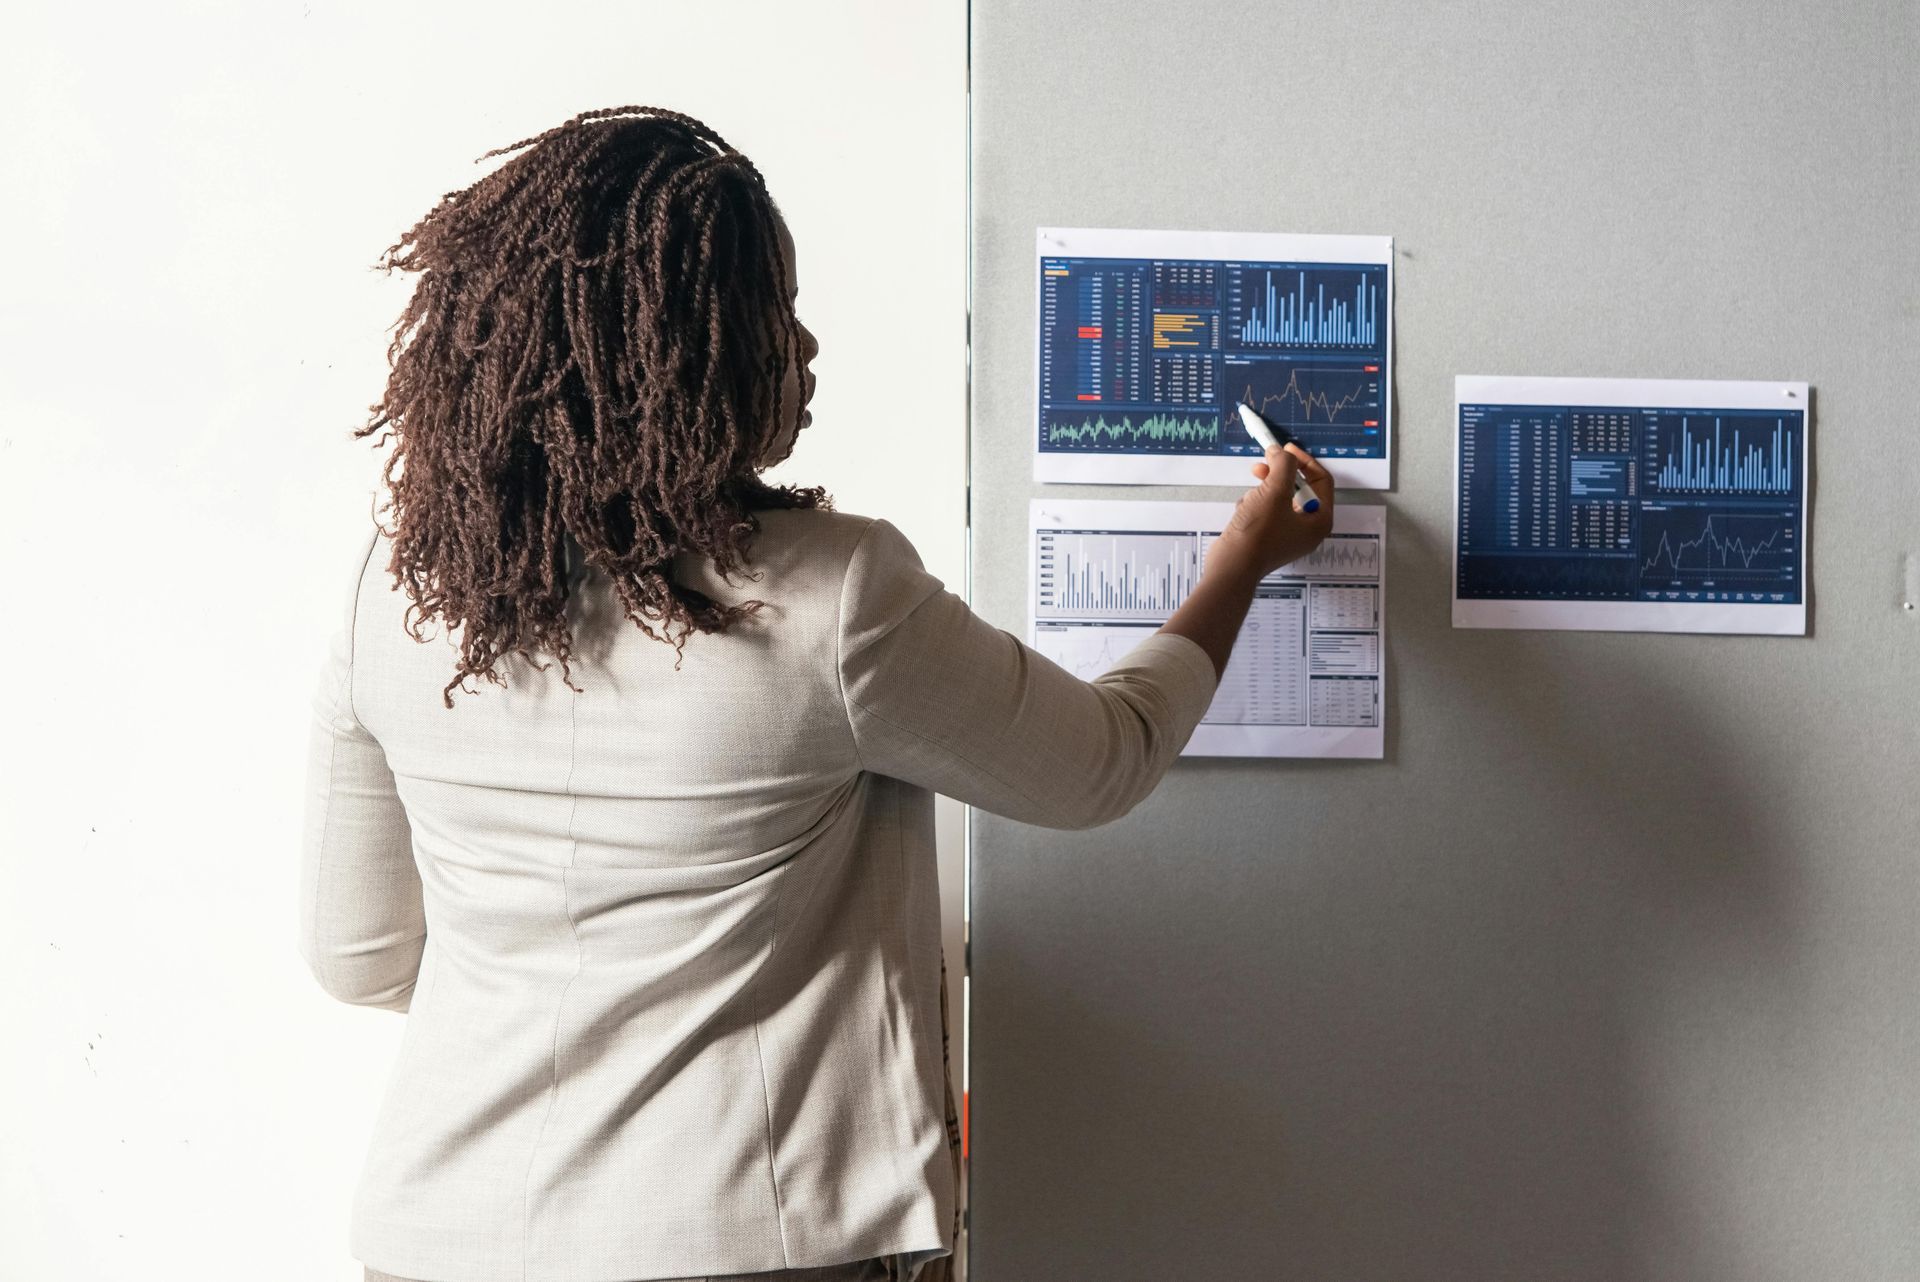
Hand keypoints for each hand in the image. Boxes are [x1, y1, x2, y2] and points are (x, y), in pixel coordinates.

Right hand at [1208, 443, 1334, 583]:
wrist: (1232, 567)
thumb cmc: (1258, 534)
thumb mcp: (1274, 491)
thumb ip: (1283, 465)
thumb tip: (1281, 452)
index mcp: (1319, 520)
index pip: (1321, 481)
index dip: (1304, 461)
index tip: (1286, 449)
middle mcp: (1308, 529)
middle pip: (1299, 488)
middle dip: (1279, 475)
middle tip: (1262, 464)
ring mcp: (1288, 535)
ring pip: (1279, 498)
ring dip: (1263, 491)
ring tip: (1250, 498)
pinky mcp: (1269, 538)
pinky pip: (1266, 510)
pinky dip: (1254, 505)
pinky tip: (1244, 511)